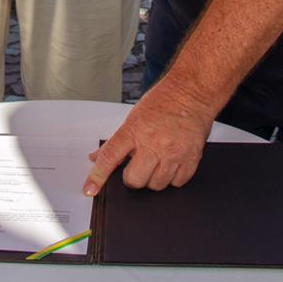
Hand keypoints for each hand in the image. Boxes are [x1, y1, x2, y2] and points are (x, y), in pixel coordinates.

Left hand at [83, 77, 215, 196]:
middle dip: (132, 178)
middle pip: (135, 179)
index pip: (110, 157)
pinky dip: (173, 178)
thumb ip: (116, 141)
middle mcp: (153, 143)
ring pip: (156, 185)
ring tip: (156, 163)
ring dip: (153, 179)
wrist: (192, 92)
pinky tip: (172, 165)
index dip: (97, 176)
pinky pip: (178, 182)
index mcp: (134, 131)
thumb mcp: (133, 117)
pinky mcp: (191, 157)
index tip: (90, 189)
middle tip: (136, 167)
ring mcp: (173, 152)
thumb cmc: (163, 101)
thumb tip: (96, 158)